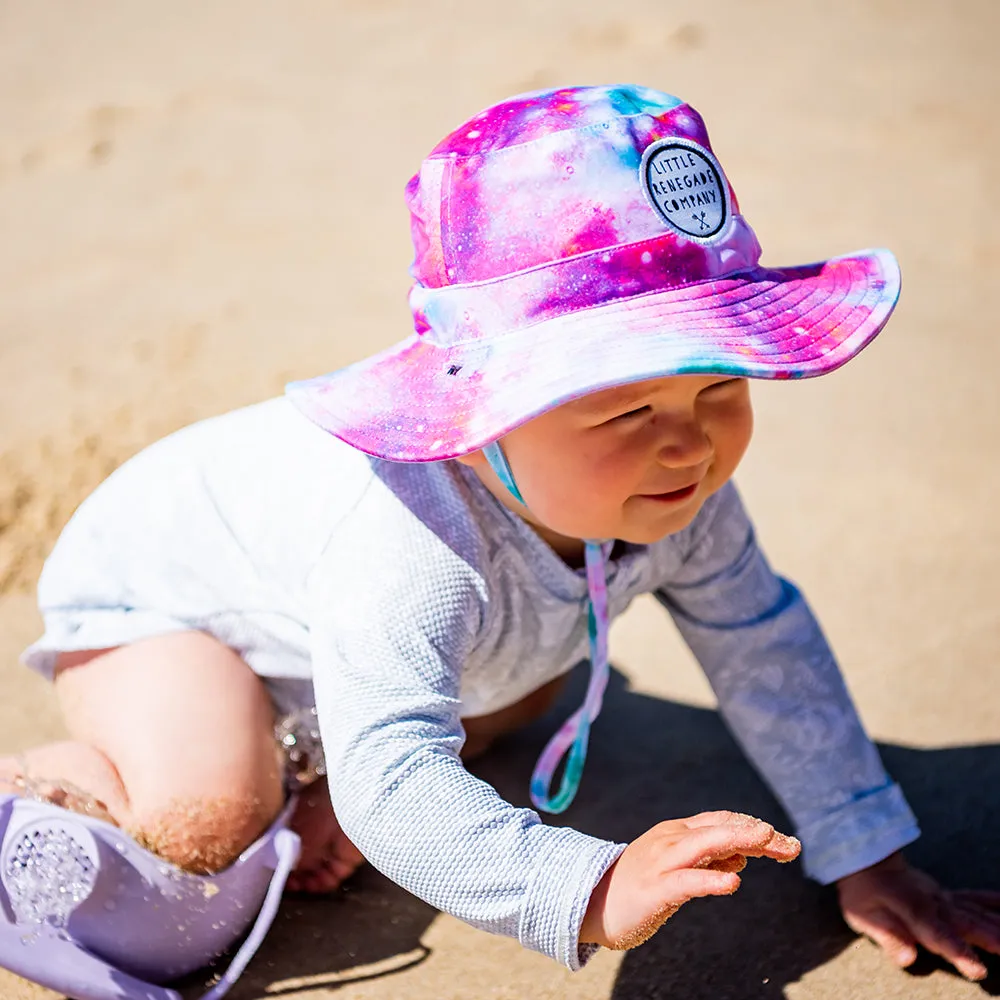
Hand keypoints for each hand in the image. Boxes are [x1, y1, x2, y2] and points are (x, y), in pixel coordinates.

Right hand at [579, 810, 800, 950]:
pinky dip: (710, 879)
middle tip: (789, 844)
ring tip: (767, 841)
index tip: (787, 843)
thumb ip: (708, 859)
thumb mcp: (678, 868)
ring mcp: (661, 862)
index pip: (722, 822)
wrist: (592, 902)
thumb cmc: (640, 886)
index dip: (754, 828)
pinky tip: (732, 882)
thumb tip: (742, 856)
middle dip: (756, 832)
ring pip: (704, 845)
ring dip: (738, 839)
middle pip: (718, 828)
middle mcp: (671, 840)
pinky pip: (686, 881)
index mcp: (678, 833)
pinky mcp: (654, 889)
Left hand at [837, 852, 999, 980]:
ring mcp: (944, 899)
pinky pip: (975, 899)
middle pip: (966, 923)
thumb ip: (888, 936)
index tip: (977, 968)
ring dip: (998, 925)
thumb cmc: (864, 892)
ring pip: (976, 912)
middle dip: (991, 939)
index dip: (957, 951)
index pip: (937, 934)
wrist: (866, 860)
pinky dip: (994, 903)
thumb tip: (907, 958)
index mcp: (913, 912)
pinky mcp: (948, 896)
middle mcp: (934, 905)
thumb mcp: (863, 915)